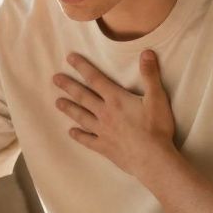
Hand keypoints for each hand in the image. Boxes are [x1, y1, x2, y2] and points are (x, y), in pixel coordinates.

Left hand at [52, 51, 176, 176]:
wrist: (152, 159)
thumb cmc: (156, 128)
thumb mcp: (157, 98)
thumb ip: (150, 75)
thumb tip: (147, 52)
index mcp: (116, 99)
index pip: (96, 79)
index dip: (82, 67)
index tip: (69, 58)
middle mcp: (105, 113)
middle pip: (83, 97)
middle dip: (68, 86)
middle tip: (55, 79)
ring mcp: (102, 131)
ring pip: (81, 117)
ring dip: (69, 109)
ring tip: (57, 102)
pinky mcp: (104, 147)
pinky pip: (88, 140)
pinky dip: (79, 135)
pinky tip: (71, 132)